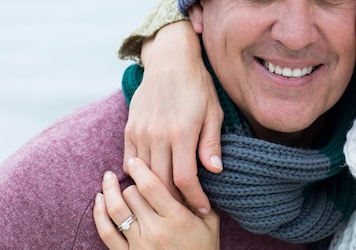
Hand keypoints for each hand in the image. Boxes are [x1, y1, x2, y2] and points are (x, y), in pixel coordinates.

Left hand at [94, 158, 219, 249]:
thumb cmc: (204, 249)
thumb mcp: (210, 222)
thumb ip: (198, 199)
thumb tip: (187, 173)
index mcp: (177, 219)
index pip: (151, 186)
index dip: (140, 169)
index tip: (136, 160)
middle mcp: (155, 230)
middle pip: (132, 194)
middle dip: (131, 180)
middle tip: (131, 170)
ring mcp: (138, 244)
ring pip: (116, 210)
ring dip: (109, 191)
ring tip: (108, 177)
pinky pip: (106, 232)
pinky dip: (99, 214)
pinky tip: (99, 200)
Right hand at [123, 21, 223, 213]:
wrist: (169, 61)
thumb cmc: (197, 86)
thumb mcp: (213, 112)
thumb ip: (211, 143)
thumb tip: (215, 170)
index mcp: (182, 132)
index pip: (184, 179)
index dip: (193, 199)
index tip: (202, 208)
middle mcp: (158, 135)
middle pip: (161, 182)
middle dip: (175, 201)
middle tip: (187, 209)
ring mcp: (140, 132)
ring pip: (143, 174)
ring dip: (156, 190)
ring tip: (171, 198)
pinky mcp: (129, 128)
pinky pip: (129, 160)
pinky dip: (139, 174)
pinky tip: (152, 178)